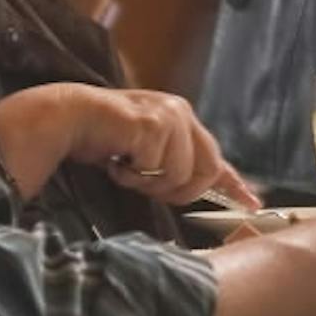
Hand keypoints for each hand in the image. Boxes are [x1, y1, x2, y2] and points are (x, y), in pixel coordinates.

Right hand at [0, 84, 258, 209]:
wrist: (61, 120)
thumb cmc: (98, 139)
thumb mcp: (141, 155)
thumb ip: (168, 168)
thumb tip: (195, 192)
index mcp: (181, 120)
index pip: (215, 156)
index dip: (235, 183)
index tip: (253, 203)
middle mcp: (181, 112)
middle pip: (207, 171)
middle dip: (178, 190)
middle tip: (143, 183)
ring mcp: (169, 115)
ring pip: (182, 175)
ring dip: (150, 182)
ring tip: (124, 165)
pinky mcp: (154, 124)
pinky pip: (159, 170)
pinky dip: (134, 174)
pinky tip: (115, 158)